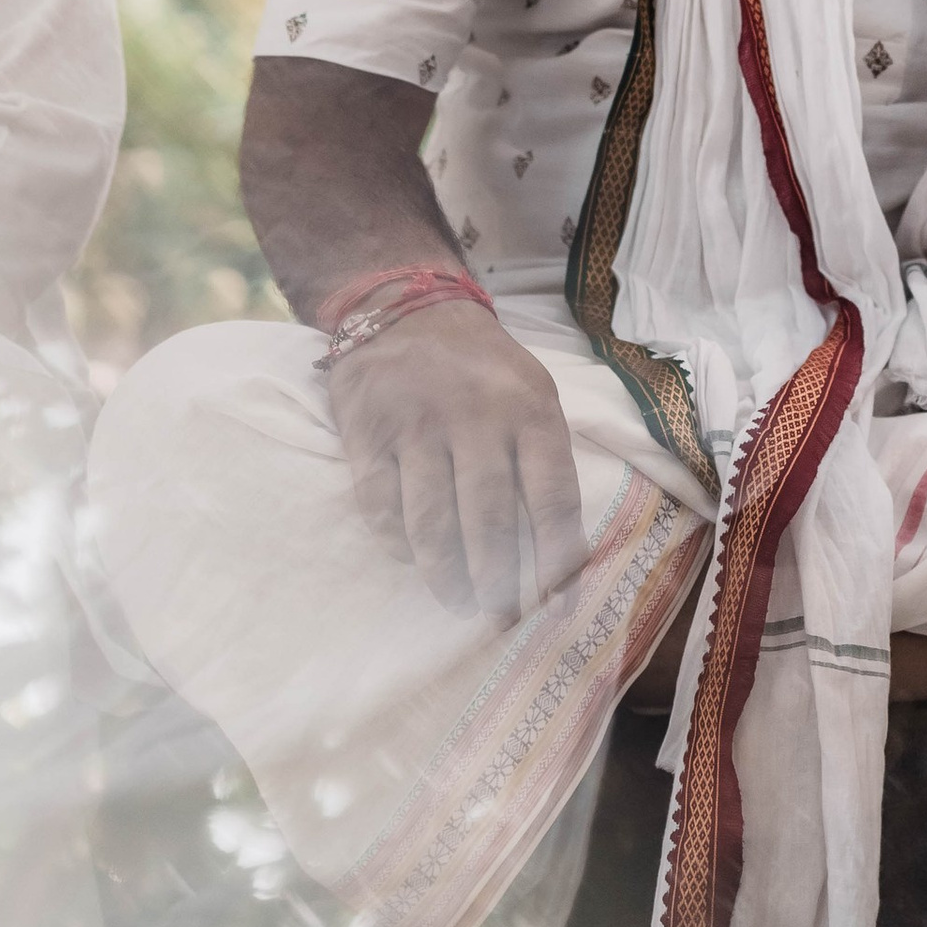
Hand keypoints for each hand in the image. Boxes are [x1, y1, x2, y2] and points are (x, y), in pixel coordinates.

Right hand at [324, 300, 587, 624]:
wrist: (406, 307)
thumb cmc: (483, 367)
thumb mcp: (533, 392)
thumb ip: (545, 459)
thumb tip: (559, 553)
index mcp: (529, 407)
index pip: (552, 496)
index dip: (557, 558)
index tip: (556, 604)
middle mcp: (474, 415)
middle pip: (489, 519)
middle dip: (499, 583)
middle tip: (503, 619)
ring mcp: (415, 424)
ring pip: (431, 522)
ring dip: (447, 576)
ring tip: (460, 604)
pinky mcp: (367, 433)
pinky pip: (381, 506)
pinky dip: (398, 544)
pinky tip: (412, 561)